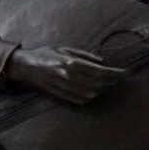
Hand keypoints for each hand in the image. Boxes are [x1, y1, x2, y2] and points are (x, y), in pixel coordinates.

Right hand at [4, 46, 124, 105]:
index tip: (124, 72)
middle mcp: (69, 77)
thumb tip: (102, 62)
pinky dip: (92, 96)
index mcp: (70, 63)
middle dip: (112, 81)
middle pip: (98, 83)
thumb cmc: (45, 54)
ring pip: (91, 93)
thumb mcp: (64, 49)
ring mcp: (64, 88)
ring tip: (110, 84)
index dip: (114, 73)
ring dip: (103, 90)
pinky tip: (97, 91)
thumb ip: (84, 55)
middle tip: (120, 78)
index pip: (99, 71)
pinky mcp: (60, 95)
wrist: (24, 66)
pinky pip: (81, 100)